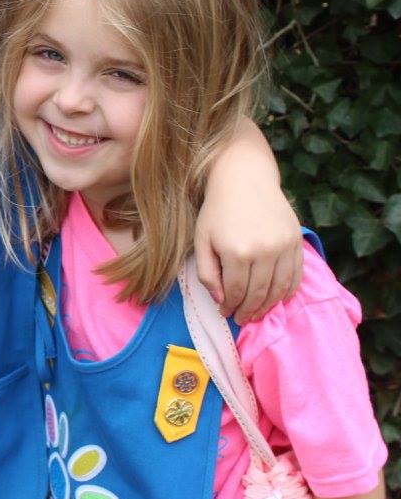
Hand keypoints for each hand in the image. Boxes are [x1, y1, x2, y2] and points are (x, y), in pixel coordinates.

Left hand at [194, 122, 302, 322]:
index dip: (229, 307)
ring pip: (279, 289)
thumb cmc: (217, 211)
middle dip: (248, 311)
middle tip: (242, 319)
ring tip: (257, 312)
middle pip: (258, 294)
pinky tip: (277, 298)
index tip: (225, 313)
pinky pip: (296, 275)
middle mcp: (264, 251)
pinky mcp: (296, 241)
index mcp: (236, 252)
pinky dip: (288, 291)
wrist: (244, 180)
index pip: (235, 292)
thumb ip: (206, 272)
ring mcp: (284, 246)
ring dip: (269, 306)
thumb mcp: (202, 240)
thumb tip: (219, 299)